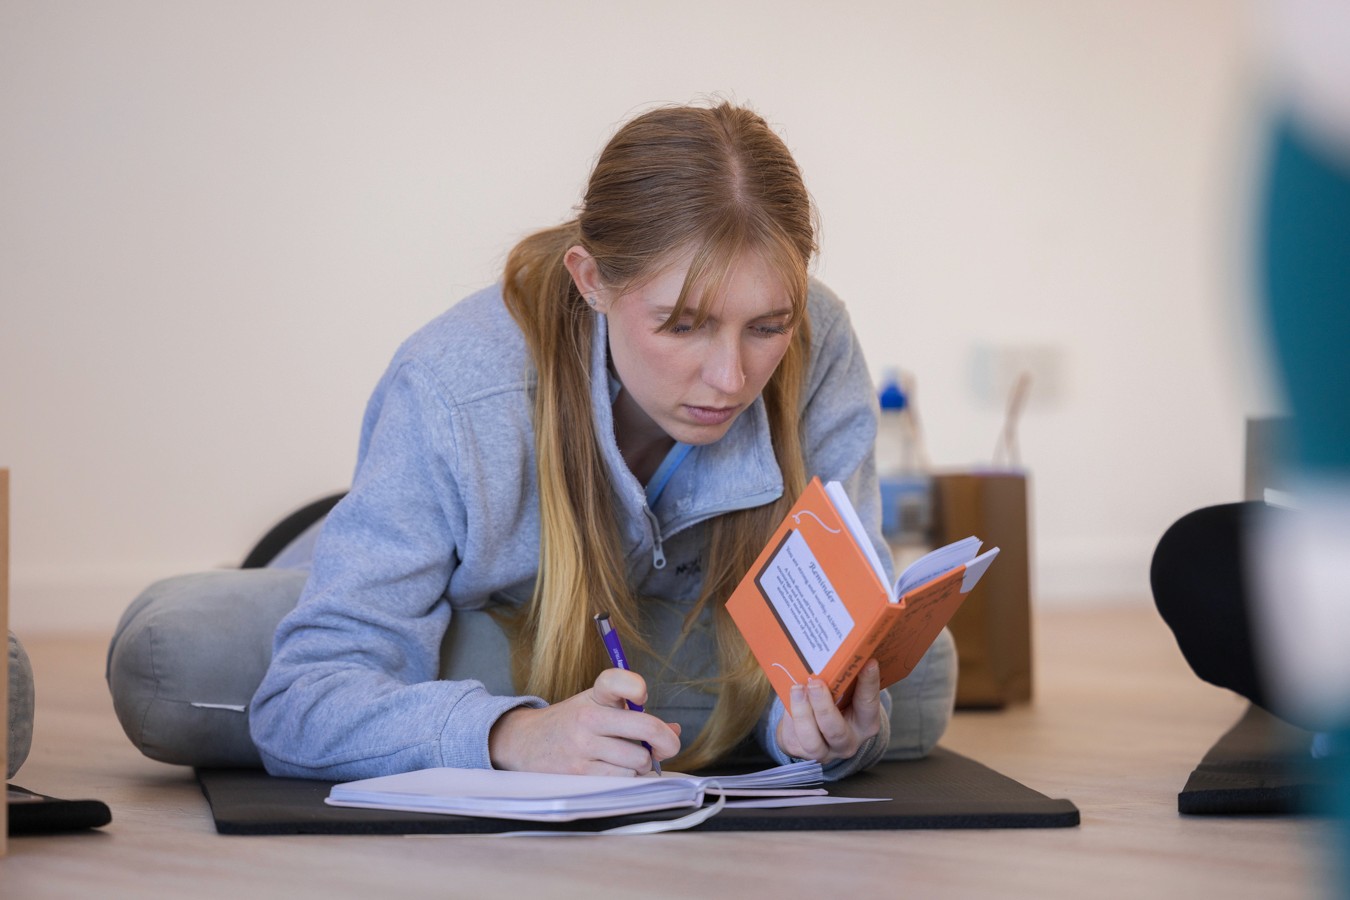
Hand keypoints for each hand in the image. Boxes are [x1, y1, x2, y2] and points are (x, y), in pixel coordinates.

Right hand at [488, 668, 681, 775]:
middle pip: (646, 727)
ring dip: (642, 764)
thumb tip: (674, 731)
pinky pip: (624, 779)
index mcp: (595, 695)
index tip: (642, 695)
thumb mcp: (598, 707)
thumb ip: (635, 715)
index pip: (616, 680)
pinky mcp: (580, 774)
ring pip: (639, 760)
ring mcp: (583, 747)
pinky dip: (628, 778)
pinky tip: (618, 771)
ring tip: (629, 759)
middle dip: (667, 741)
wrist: (526, 742)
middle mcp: (588, 717)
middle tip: (667, 746)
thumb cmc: (573, 723)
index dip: (635, 686)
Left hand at [775, 659, 882, 763]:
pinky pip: (792, 737)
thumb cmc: (835, 702)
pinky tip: (788, 698)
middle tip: (815, 682)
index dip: (869, 683)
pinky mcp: (799, 751)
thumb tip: (839, 647)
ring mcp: (824, 751)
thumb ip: (845, 679)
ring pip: (811, 741)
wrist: (815, 728)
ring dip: (802, 713)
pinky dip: (789, 717)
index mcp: (865, 724)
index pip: (868, 703)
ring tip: (797, 689)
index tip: (867, 662)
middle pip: (836, 730)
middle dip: (823, 706)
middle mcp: (847, 742)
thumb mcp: (846, 693)